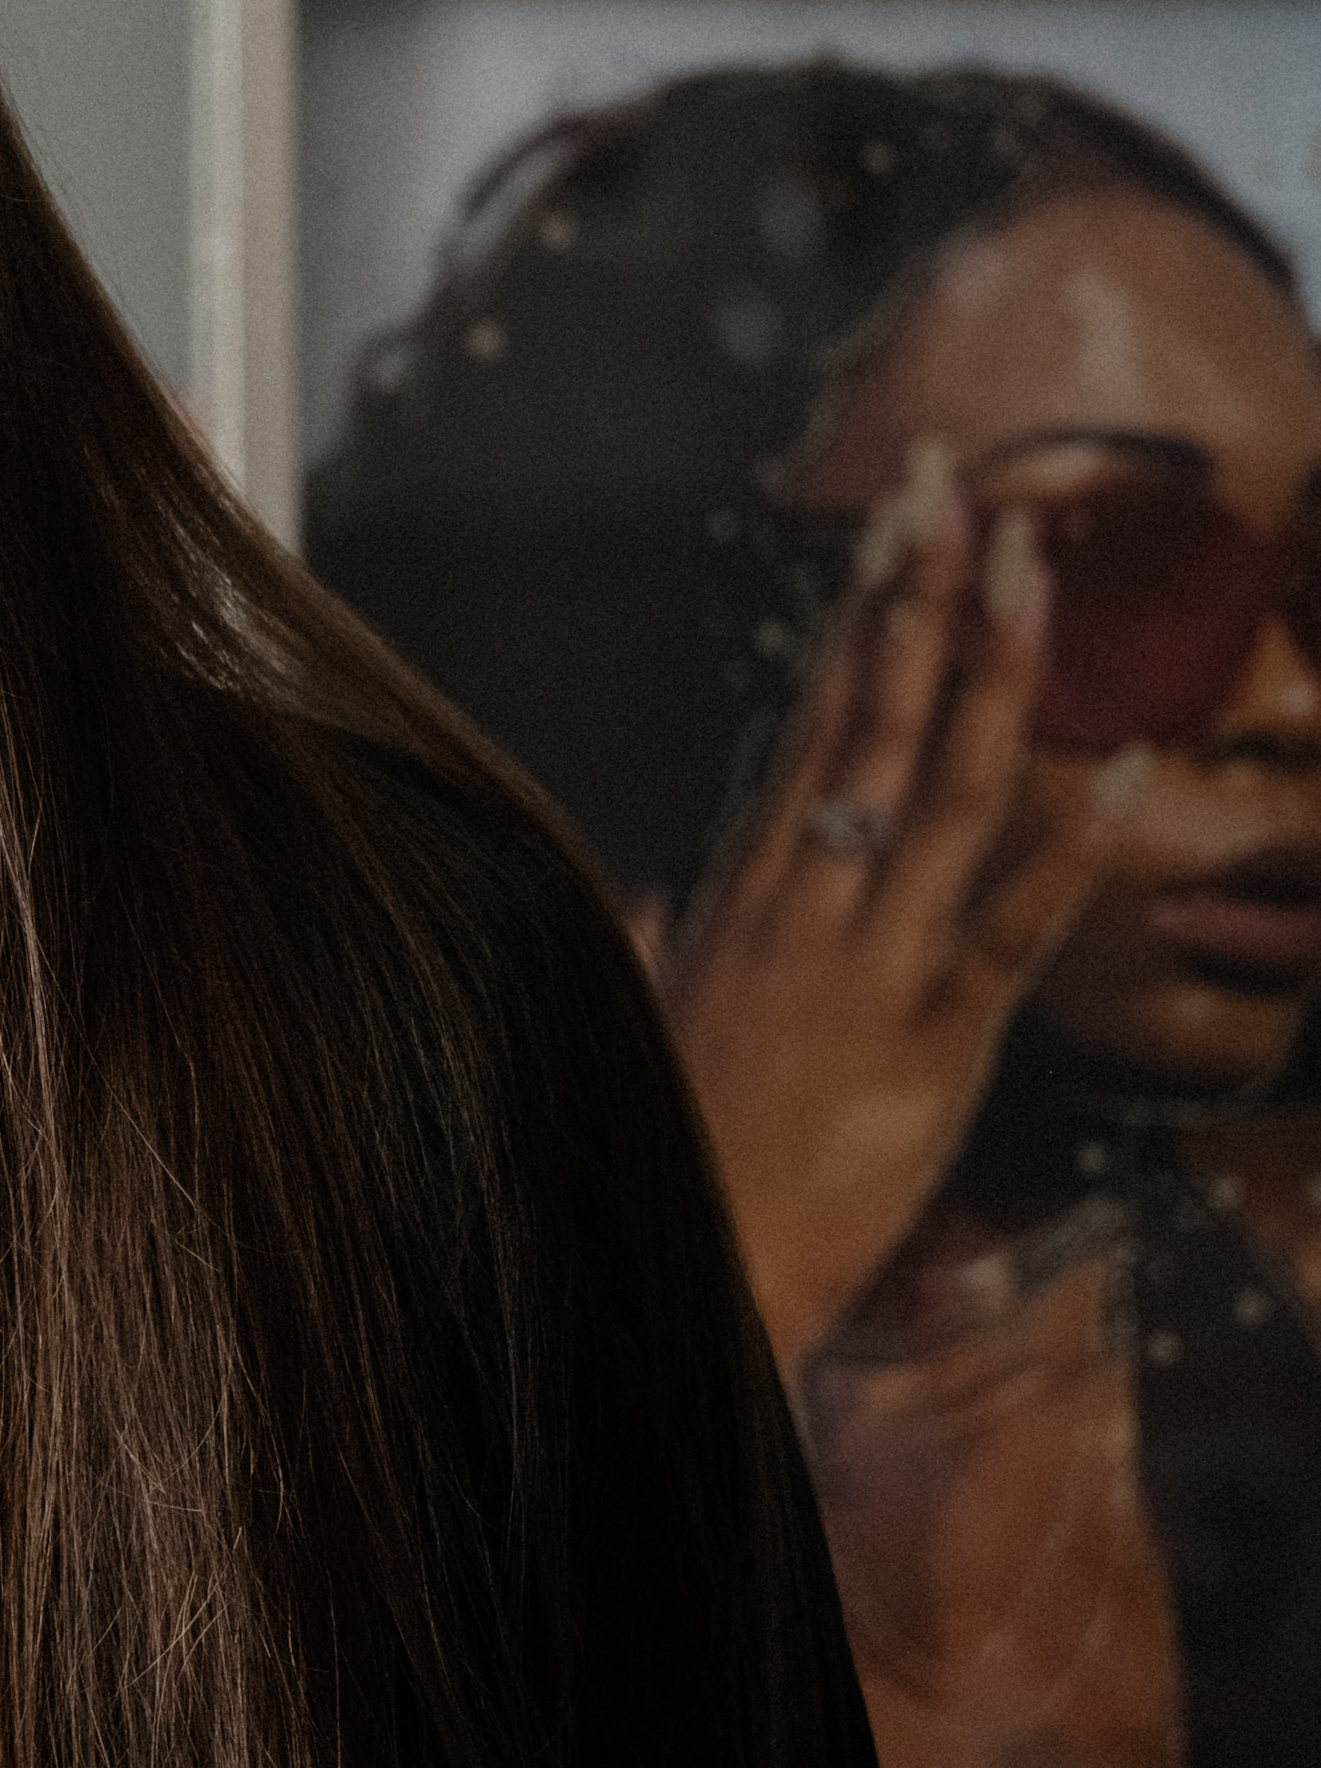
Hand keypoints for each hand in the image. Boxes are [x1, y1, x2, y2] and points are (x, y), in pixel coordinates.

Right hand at [658, 445, 1142, 1365]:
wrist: (678, 1283)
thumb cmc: (655, 1170)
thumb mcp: (637, 1035)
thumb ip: (643, 950)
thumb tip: (639, 893)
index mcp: (740, 901)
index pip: (812, 727)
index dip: (861, 619)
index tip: (895, 524)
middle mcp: (802, 913)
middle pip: (873, 726)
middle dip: (921, 597)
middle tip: (961, 484)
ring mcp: (869, 975)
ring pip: (945, 797)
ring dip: (1000, 675)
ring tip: (1040, 567)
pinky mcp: (931, 1053)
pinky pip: (1010, 933)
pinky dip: (1071, 848)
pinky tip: (1129, 764)